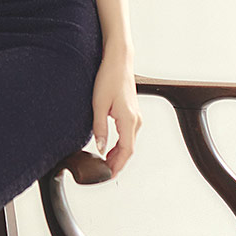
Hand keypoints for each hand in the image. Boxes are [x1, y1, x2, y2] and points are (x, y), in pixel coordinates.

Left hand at [91, 45, 142, 177]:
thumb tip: (100, 148)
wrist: (118, 60)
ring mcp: (136, 116)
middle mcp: (136, 120)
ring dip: (118, 154)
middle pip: (128, 150)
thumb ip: (99, 128)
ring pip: (129, 143)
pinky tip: (110, 147)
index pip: (126, 151)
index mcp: (129, 120)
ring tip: (104, 163)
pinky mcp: (132, 112)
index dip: (116, 165)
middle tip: (103, 172)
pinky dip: (120, 144)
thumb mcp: (98, 104)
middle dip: (116, 163)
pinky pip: (128, 135)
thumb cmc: (108, 78)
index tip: (107, 175)